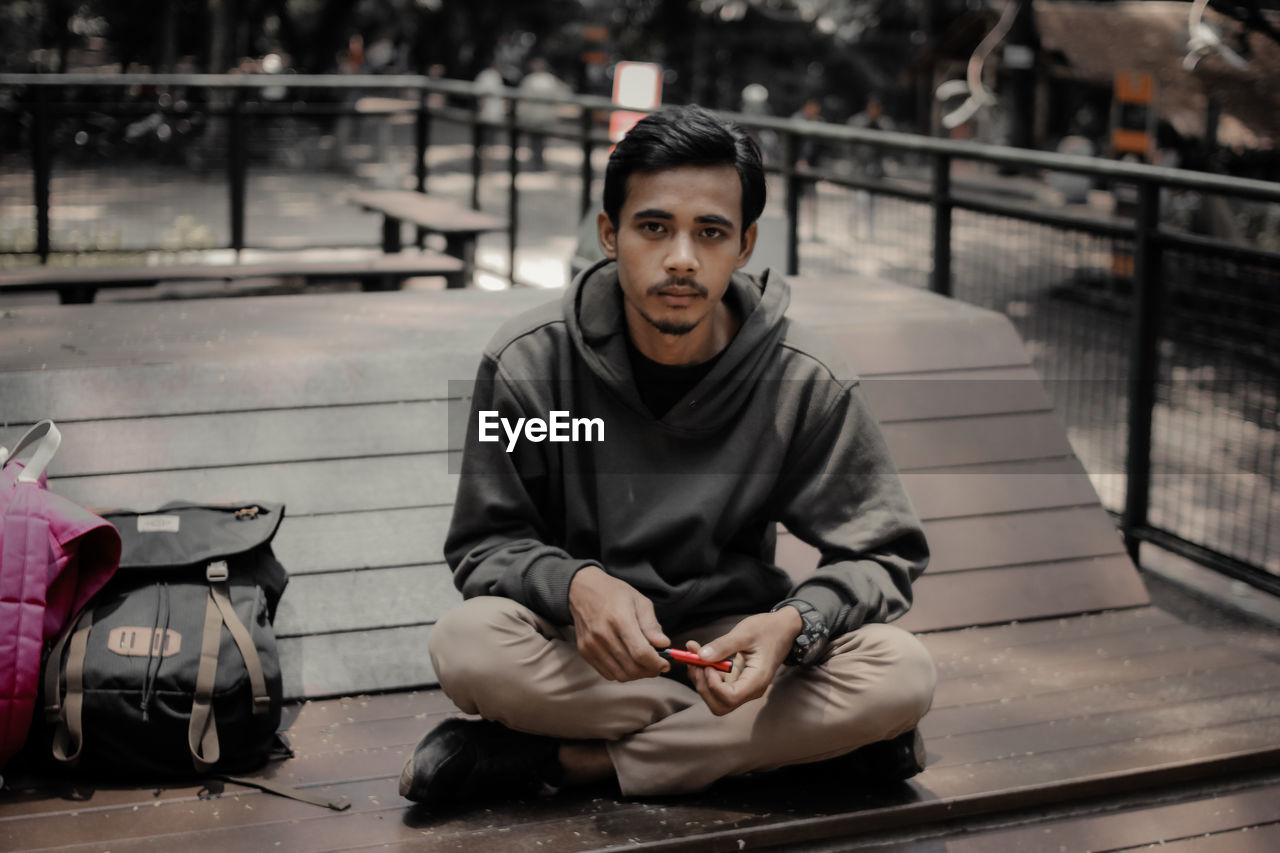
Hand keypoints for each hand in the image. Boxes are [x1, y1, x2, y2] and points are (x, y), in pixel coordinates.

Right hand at [568, 566, 669, 681]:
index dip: (656, 663)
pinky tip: (628, 662)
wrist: (582, 591)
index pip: (641, 652)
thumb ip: (652, 625)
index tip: (665, 664)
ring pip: (620, 675)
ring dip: (637, 674)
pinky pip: (608, 674)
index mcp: (619, 618)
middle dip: (650, 671)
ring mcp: (591, 645)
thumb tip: (664, 645)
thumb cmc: (614, 594)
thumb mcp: (640, 601)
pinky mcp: (585, 652)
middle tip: (657, 665)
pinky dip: (622, 673)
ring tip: (644, 664)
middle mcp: (603, 634)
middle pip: (631, 667)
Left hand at [686, 608, 801, 715]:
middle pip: (719, 705)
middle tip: (695, 661)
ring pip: (715, 698)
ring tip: (694, 655)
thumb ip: (723, 645)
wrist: (783, 629)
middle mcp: (750, 690)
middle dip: (703, 685)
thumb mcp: (745, 633)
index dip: (713, 684)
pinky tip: (700, 656)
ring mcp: (744, 688)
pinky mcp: (738, 681)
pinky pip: (717, 687)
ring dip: (701, 680)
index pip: (730, 697)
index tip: (707, 663)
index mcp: (757, 680)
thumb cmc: (768, 629)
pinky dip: (705, 674)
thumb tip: (701, 656)